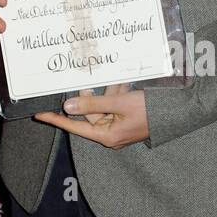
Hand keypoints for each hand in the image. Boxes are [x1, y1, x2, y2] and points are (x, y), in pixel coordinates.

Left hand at [34, 85, 149, 147]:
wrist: (177, 112)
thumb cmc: (149, 111)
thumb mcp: (119, 103)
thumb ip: (93, 104)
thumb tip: (68, 106)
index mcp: (106, 135)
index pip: (74, 126)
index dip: (56, 119)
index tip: (39, 114)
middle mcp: (110, 133)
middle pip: (90, 112)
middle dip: (94, 95)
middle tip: (95, 80)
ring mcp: (118, 126)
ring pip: (103, 105)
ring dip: (109, 92)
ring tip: (120, 84)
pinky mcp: (125, 119)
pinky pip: (114, 104)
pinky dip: (117, 94)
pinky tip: (125, 84)